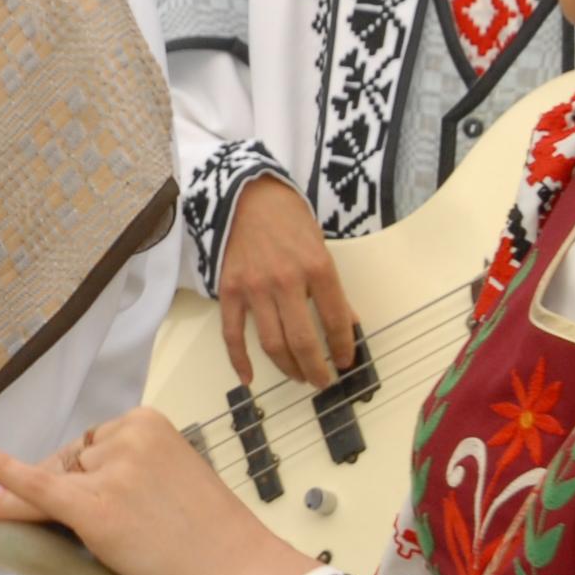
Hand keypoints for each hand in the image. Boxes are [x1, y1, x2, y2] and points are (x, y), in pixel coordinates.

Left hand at [0, 410, 314, 574]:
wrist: (241, 574)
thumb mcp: (173, 484)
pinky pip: (32, 487)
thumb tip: (70, 489)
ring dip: (55, 511)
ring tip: (112, 539)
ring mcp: (108, 471)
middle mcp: (126, 436)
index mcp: (149, 423)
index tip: (88, 499)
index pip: (92, 447)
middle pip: (69, 462)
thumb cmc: (215, 540)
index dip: (81, 478)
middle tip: (106, 530)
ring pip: (53, 484)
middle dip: (66, 493)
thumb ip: (129, 476)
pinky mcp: (92, 507)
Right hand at [217, 175, 357, 388]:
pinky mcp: (229, 290)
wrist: (247, 193)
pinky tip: (249, 379)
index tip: (345, 362)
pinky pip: (232, 333)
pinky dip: (240, 360)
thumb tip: (345, 323)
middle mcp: (286, 281)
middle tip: (322, 381)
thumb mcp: (321, 247)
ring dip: (287, 368)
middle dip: (315, 369)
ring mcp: (254, 288)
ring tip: (298, 378)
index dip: (342, 348)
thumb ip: (331, 288)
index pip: (335, 321)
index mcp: (317, 268)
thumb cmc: (289, 218)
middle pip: (301, 341)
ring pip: (271, 343)